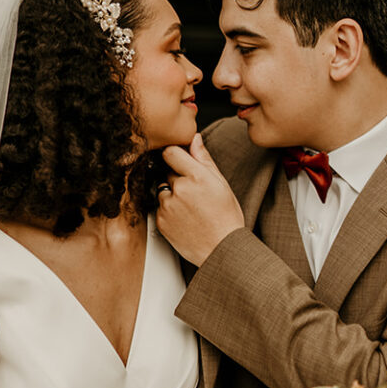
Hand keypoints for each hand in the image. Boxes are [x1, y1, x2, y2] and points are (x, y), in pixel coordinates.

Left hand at [156, 133, 244, 266]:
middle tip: (195, 193)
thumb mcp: (221, 184)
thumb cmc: (226, 217)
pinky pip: (160, 208)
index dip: (175, 155)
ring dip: (173, 195)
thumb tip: (194, 138)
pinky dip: (169, 211)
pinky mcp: (160, 221)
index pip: (171, 152)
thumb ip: (204, 159)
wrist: (221, 249)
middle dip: (178, 178)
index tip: (181, 161)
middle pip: (168, 172)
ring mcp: (168, 206)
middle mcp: (179, 189)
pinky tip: (185, 218)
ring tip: (191, 208)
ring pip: (163, 190)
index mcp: (197, 177)